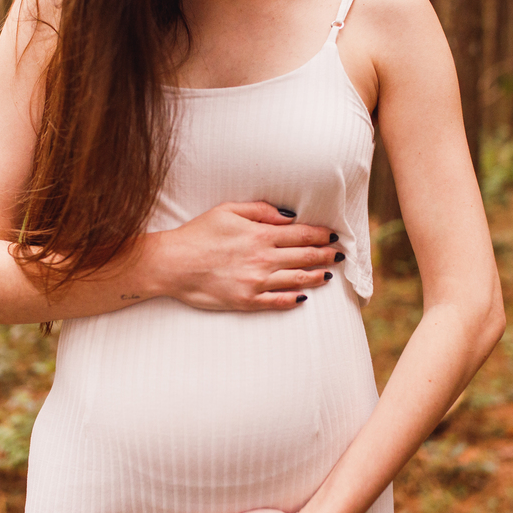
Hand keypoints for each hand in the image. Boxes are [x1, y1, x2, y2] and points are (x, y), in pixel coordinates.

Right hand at [155, 202, 342, 310]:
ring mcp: (257, 282)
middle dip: (326, 255)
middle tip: (340, 255)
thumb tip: (289, 216)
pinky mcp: (247, 301)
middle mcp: (264, 259)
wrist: (172, 264)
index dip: (322, 235)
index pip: (303, 234)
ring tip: (328, 274)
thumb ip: (261, 211)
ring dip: (316, 276)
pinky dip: (293, 300)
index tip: (334, 236)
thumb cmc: (198, 234)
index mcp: (261, 235)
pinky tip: (303, 298)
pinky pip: (277, 302)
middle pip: (305, 257)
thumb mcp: (228, 210)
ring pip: (297, 280)